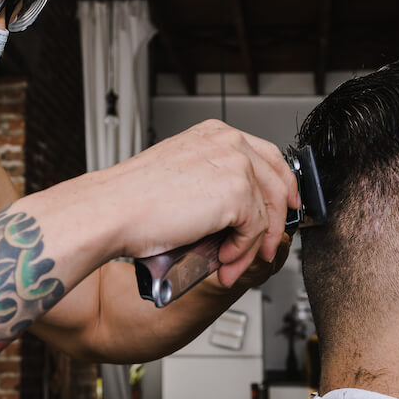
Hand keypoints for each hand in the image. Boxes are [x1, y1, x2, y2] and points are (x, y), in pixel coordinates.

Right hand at [95, 120, 298, 287]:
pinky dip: (241, 252)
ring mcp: (236, 165)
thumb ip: (214, 184)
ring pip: (266, 212)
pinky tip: (222, 260)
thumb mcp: (181, 177)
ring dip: (252, 246)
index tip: (284, 207)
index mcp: (214, 134)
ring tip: (231, 264)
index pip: (267, 156)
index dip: (281, 185)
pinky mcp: (238, 193)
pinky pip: (254, 230)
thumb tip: (239, 213)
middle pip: (277, 182)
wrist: (113, 210)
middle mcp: (228, 143)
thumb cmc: (132, 199)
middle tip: (266, 248)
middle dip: (275, 222)